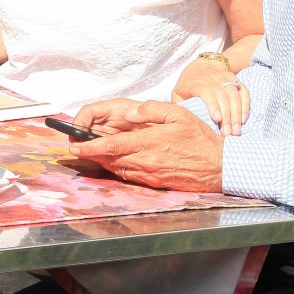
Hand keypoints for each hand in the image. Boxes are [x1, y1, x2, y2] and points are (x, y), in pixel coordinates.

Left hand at [70, 99, 223, 192]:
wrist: (219, 167)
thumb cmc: (199, 138)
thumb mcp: (178, 113)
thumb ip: (152, 109)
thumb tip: (130, 112)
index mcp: (149, 143)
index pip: (112, 146)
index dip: (90, 147)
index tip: (75, 146)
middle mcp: (146, 161)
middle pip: (110, 159)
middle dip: (91, 155)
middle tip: (76, 149)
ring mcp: (150, 175)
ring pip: (118, 169)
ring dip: (103, 163)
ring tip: (92, 154)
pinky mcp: (155, 183)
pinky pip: (130, 177)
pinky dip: (118, 169)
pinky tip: (115, 162)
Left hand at [172, 57, 250, 136]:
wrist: (203, 65)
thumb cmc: (189, 84)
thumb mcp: (178, 92)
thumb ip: (179, 106)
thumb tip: (180, 121)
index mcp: (197, 82)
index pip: (206, 92)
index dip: (212, 105)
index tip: (217, 119)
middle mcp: (213, 79)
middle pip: (223, 96)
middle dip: (227, 116)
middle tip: (228, 133)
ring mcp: (226, 78)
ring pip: (234, 95)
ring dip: (237, 114)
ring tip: (236, 130)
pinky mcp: (236, 80)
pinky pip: (244, 92)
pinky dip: (245, 105)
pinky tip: (243, 119)